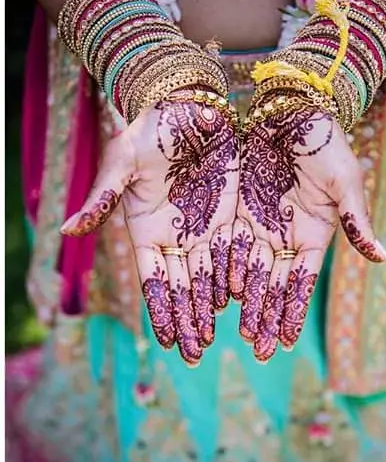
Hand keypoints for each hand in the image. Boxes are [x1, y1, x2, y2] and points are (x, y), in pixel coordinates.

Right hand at [61, 94, 238, 365]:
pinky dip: (238, 278)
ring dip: (213, 308)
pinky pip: (235, 252)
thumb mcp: (123, 162)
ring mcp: (203, 228)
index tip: (169, 342)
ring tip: (218, 338)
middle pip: (183, 287)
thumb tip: (67, 229)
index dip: (162, 311)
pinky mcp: (229, 215)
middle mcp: (175, 236)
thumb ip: (103, 197)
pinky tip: (243, 302)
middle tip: (196, 355)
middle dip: (189, 321)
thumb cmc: (149, 131)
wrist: (185, 106)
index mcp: (146, 230)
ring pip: (210, 277)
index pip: (155, 280)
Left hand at [229, 105, 385, 362]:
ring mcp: (259, 226)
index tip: (285, 343)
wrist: (292, 112)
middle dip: (265, 318)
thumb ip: (356, 222)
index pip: (301, 283)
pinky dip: (220, 271)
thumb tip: (382, 258)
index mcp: (313, 236)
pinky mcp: (236, 211)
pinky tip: (212, 296)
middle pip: (272, 285)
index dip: (293, 312)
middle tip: (257, 352)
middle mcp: (284, 237)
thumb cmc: (324, 143)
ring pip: (247, 272)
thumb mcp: (344, 182)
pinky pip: (225, 246)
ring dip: (241, 303)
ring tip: (233, 333)